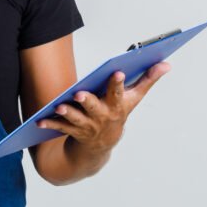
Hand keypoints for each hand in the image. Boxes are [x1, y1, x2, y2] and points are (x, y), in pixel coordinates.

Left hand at [37, 62, 171, 155]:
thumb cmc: (118, 113)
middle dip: (88, 101)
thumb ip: (148, 80)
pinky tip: (39, 121)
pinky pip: (60, 127)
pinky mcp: (73, 131)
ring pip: (76, 119)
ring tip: (59, 106)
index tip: (118, 73)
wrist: (102, 144)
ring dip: (67, 113)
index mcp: (117, 106)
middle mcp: (102, 116)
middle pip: (95, 107)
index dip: (118, 84)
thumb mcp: (134, 99)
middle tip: (79, 94)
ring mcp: (87, 125)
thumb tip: (166, 63)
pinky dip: (49, 124)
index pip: (119, 93)